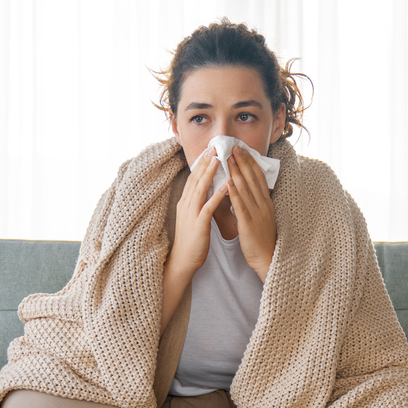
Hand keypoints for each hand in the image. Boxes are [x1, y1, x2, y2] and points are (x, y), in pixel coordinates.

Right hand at [169, 146, 226, 276]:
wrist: (183, 260)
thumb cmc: (191, 240)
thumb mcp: (192, 217)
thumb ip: (197, 202)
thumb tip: (206, 189)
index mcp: (185, 202)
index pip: (193, 178)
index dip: (201, 163)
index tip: (209, 150)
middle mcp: (186, 205)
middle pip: (195, 179)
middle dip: (205, 162)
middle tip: (214, 147)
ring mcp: (191, 214)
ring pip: (200, 189)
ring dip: (209, 174)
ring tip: (218, 160)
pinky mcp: (198, 225)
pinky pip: (208, 207)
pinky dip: (216, 196)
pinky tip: (224, 187)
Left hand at [227, 145, 276, 280]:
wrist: (267, 258)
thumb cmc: (262, 239)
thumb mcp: (261, 217)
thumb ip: (254, 203)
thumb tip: (245, 190)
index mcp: (266, 202)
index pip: (258, 178)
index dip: (250, 162)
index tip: (243, 150)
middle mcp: (262, 204)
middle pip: (252, 179)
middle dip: (243, 161)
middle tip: (234, 147)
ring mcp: (257, 213)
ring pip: (246, 189)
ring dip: (236, 172)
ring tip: (228, 158)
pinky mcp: (249, 223)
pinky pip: (240, 205)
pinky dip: (234, 193)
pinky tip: (228, 182)